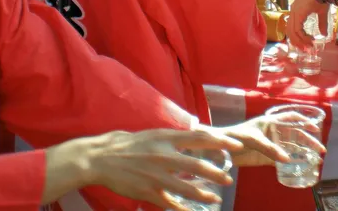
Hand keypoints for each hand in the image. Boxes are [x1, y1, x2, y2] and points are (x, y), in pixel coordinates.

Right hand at [86, 128, 242, 209]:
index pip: (199, 138)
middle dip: (216, 173)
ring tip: (216, 198)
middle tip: (228, 178)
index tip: (235, 145)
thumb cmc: (126, 143)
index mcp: (166, 137)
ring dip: (204, 194)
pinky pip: (170, 203)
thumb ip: (171, 137)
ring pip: (187, 188)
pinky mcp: (148, 192)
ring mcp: (157, 175)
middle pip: (197, 165)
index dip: (220, 142)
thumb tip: (191, 136)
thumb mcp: (151, 133)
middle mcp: (164, 155)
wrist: (101, 158)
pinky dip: (182, 209)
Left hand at [218, 114, 325, 166]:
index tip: (316, 128)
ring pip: (291, 147)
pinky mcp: (266, 158)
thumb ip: (269, 148)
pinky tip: (301, 167)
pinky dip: (293, 162)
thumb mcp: (253, 139)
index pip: (291, 117)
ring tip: (316, 160)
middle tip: (321, 150)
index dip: (304, 121)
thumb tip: (287, 159)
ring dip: (304, 152)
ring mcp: (271, 145)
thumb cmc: (236, 136)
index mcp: (270, 122)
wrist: (221, 149)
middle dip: (309, 140)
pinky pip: (283, 159)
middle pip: (295, 134)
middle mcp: (273, 132)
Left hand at [286, 0, 328, 48]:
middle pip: (290, 31)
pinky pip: (297, 29)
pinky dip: (302, 36)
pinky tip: (310, 39)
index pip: (292, 27)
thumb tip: (324, 34)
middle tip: (306, 49)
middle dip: (297, 42)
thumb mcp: (322, 12)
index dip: (298, 38)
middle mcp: (293, 12)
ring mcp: (294, 12)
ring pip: (292, 31)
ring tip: (309, 46)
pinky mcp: (297, 13)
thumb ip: (321, 23)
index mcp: (297, 11)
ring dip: (300, 41)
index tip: (307, 45)